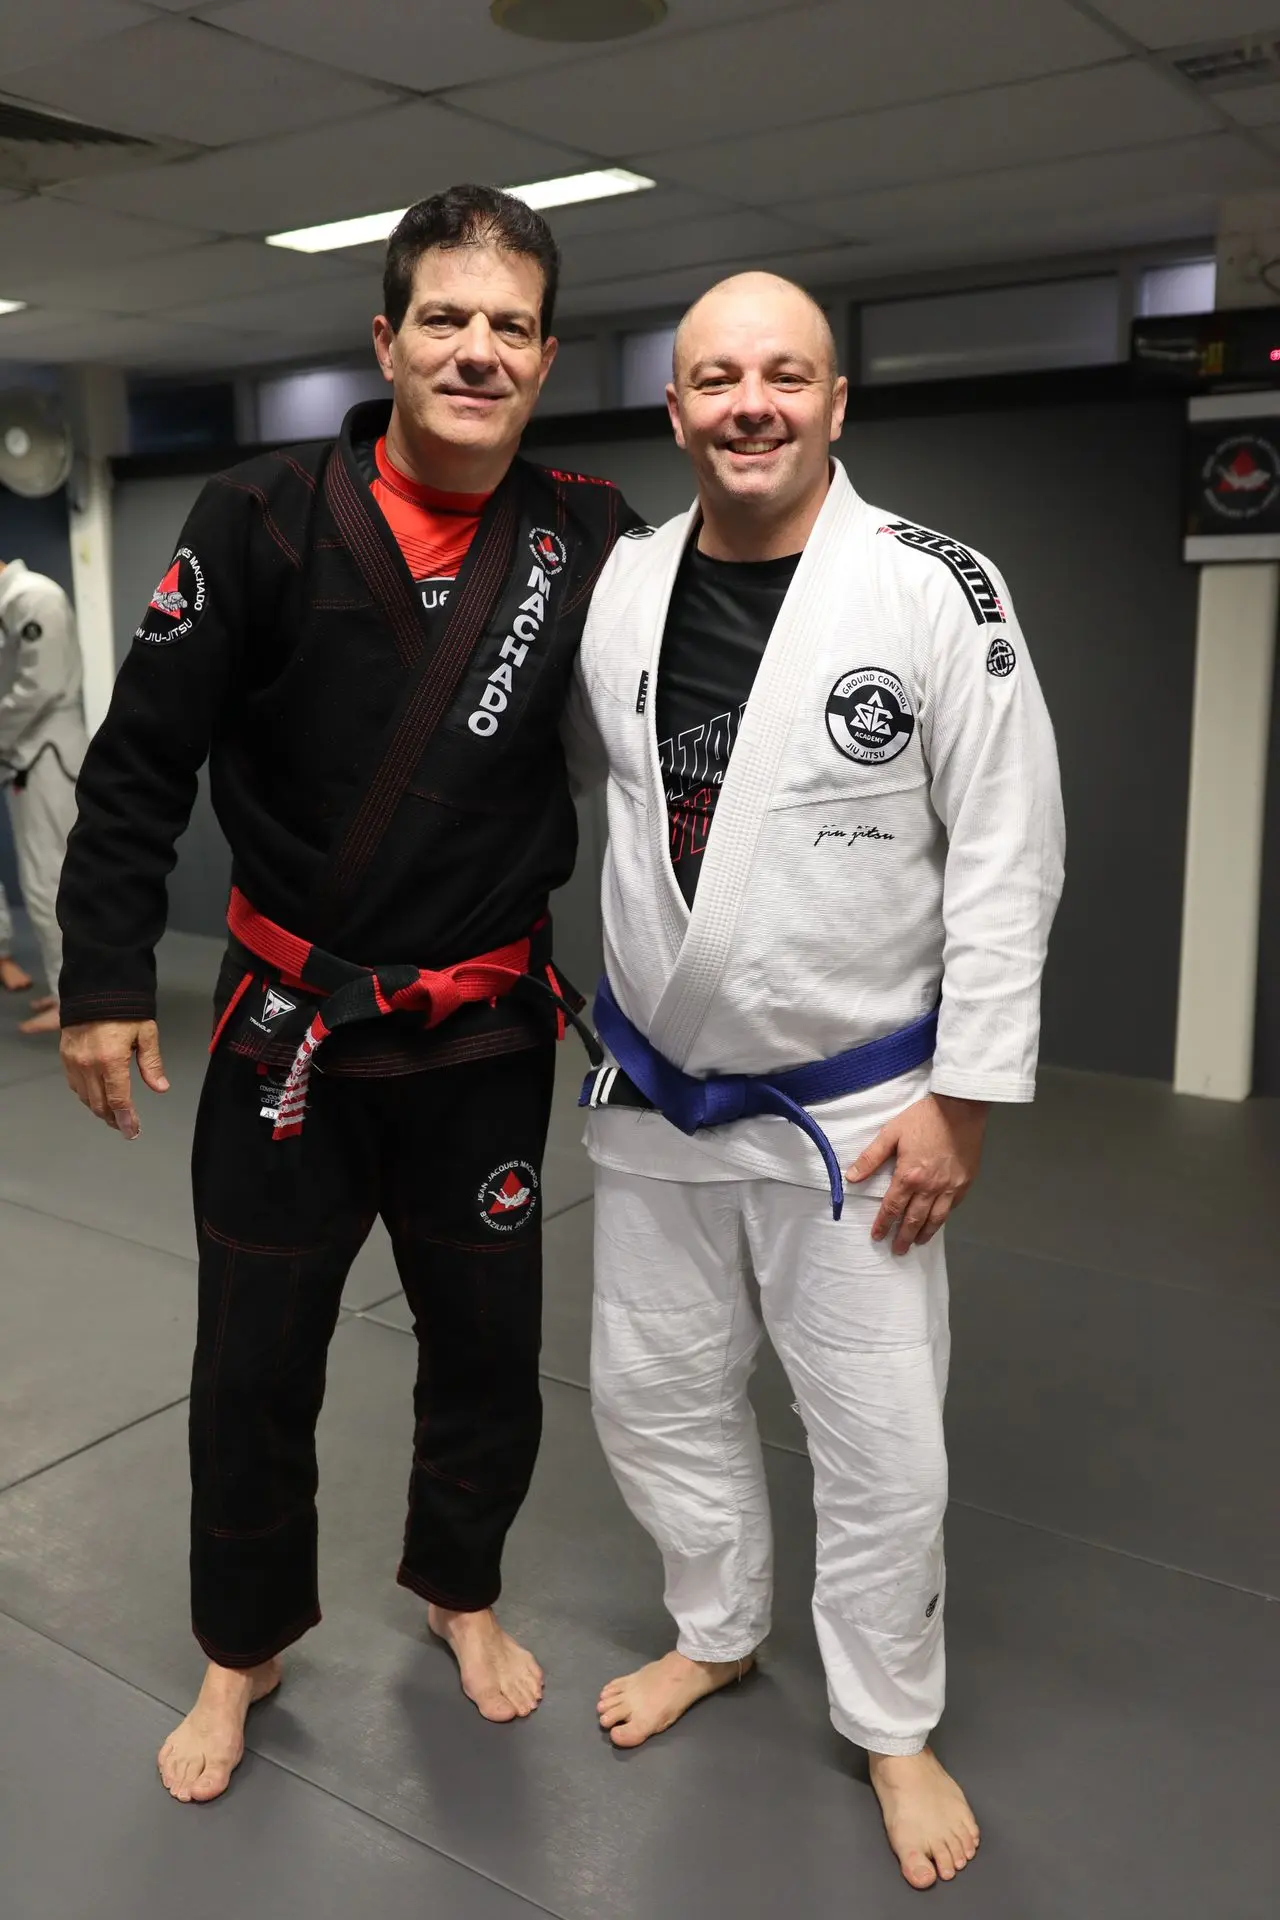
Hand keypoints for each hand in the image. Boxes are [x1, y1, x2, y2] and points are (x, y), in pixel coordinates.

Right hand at [60, 1019, 169, 1140]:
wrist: (95, 989)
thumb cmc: (125, 1010)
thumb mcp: (146, 1033)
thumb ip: (151, 1063)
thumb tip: (160, 1088)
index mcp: (111, 1060)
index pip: (118, 1099)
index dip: (126, 1119)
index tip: (132, 1132)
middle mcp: (88, 1065)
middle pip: (99, 1104)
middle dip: (113, 1119)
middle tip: (125, 1127)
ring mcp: (73, 1062)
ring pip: (85, 1098)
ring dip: (99, 1109)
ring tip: (113, 1115)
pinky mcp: (64, 1057)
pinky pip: (74, 1085)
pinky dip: (86, 1096)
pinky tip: (97, 1097)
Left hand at [847, 1093, 987, 1253]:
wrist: (960, 1108)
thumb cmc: (923, 1117)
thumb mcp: (891, 1133)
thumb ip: (871, 1158)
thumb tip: (852, 1177)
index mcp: (909, 1176)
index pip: (892, 1207)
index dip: (883, 1224)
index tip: (877, 1236)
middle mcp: (930, 1187)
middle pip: (914, 1219)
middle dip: (904, 1237)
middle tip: (898, 1250)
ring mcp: (950, 1187)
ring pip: (936, 1218)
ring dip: (925, 1233)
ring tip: (917, 1243)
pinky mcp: (965, 1182)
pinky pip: (953, 1207)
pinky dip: (943, 1217)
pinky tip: (937, 1221)